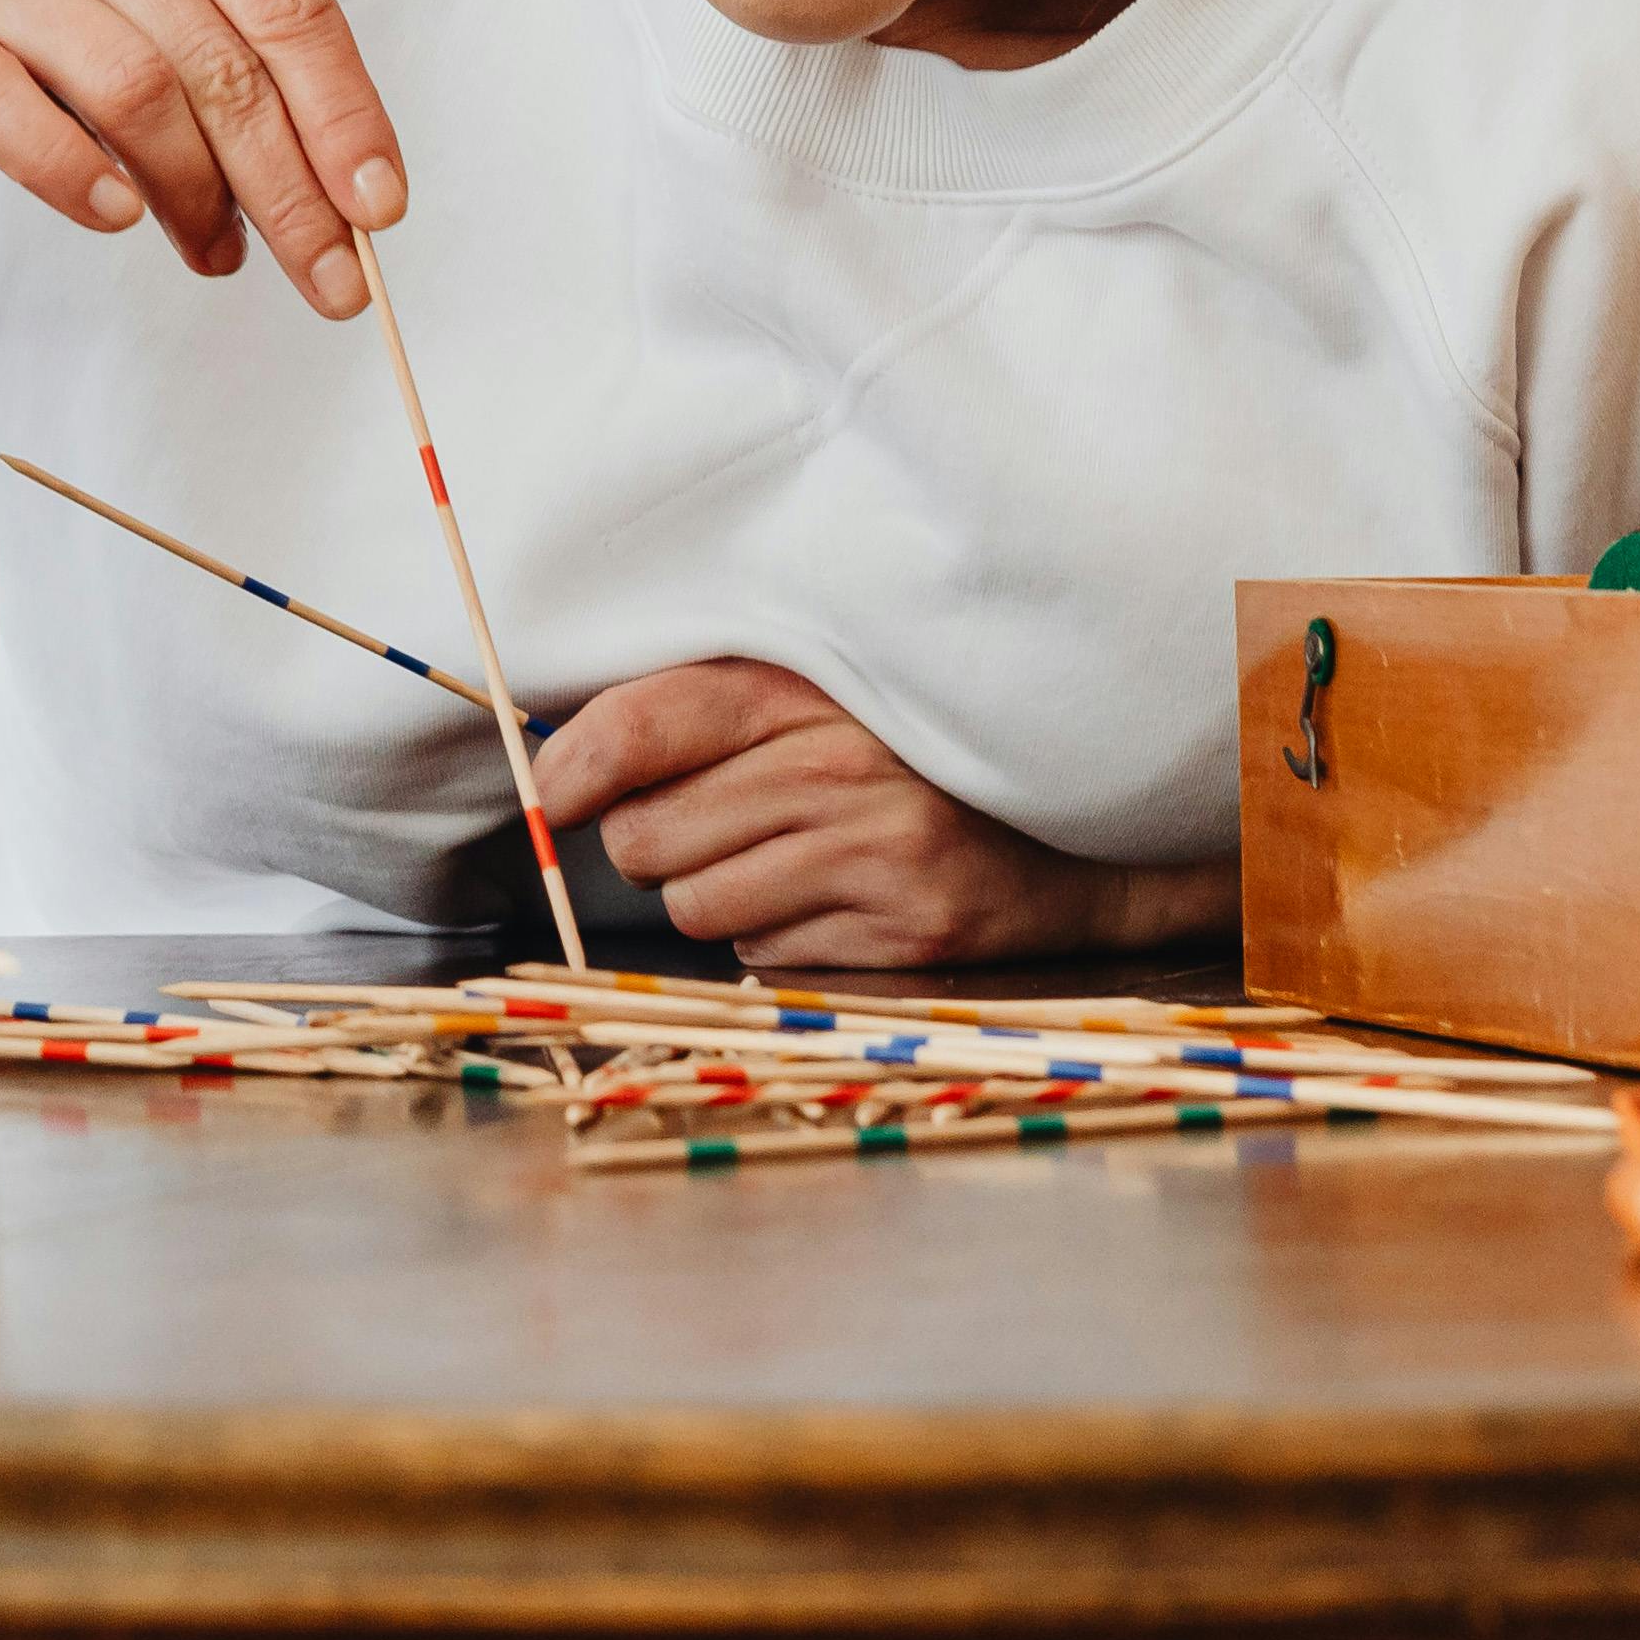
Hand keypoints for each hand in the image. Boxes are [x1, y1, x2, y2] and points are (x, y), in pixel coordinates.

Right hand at [0, 0, 406, 314]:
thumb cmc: (53, 36)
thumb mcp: (165, 20)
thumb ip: (253, 78)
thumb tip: (354, 204)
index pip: (288, 2)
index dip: (345, 116)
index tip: (381, 212)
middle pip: (221, 62)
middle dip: (288, 186)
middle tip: (328, 279)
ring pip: (136, 91)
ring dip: (195, 197)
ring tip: (215, 253)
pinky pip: (21, 118)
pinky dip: (83, 179)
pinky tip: (119, 218)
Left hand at [525, 660, 1237, 969]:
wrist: (1085, 820)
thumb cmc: (925, 745)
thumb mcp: (828, 689)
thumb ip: (713, 704)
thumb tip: (569, 752)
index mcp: (812, 685)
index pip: (645, 723)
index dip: (574, 766)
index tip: (555, 790)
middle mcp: (842, 768)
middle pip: (647, 836)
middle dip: (649, 841)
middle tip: (703, 821)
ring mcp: (880, 855)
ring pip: (693, 905)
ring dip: (711, 891)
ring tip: (780, 855)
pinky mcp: (910, 933)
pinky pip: (763, 953)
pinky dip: (774, 933)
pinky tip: (832, 895)